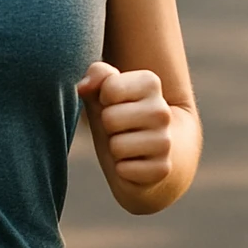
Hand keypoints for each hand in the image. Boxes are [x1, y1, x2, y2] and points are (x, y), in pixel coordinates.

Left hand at [77, 62, 173, 186]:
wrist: (151, 154)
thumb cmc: (121, 118)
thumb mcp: (105, 94)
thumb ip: (95, 76)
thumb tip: (83, 87)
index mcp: (150, 83)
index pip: (109, 88)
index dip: (104, 100)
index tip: (116, 105)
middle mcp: (162, 110)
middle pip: (110, 118)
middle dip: (108, 127)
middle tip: (120, 129)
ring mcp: (165, 141)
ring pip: (117, 146)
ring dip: (115, 149)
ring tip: (128, 146)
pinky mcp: (162, 169)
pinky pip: (124, 170)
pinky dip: (123, 170)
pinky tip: (135, 163)